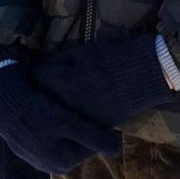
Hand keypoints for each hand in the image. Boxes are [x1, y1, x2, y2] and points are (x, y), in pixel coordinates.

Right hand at [0, 63, 119, 174]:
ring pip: (62, 138)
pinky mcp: (26, 144)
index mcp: (61, 163)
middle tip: (83, 105)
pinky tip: (51, 107)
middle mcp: (49, 165)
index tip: (98, 109)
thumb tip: (117, 151)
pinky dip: (52, 123)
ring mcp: (36, 156)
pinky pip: (48, 134)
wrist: (1, 102)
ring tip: (67, 104)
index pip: (91, 147)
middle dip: (82, 126)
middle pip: (77, 143)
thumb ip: (93, 137)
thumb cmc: (36, 112)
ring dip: (68, 124)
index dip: (97, 127)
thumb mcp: (68, 122)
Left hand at [32, 35, 179, 127]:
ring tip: (51, 99)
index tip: (35, 68)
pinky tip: (68, 111)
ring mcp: (82, 118)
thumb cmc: (113, 59)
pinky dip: (69, 119)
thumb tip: (43, 67)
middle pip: (44, 100)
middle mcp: (70, 105)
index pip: (38, 77)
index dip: (35, 70)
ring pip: (57, 116)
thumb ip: (60, 61)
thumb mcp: (83, 52)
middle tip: (39, 85)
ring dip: (52, 107)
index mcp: (65, 83)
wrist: (143, 76)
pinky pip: (74, 125)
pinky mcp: (95, 126)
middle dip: (39, 92)